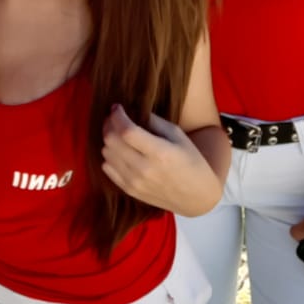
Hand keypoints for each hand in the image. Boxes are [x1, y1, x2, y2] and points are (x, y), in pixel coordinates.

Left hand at [101, 105, 219, 213]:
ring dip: (109, 140)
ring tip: (118, 134)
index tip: (117, 107)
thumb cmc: (191, 161)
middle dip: (109, 124)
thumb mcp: (179, 136)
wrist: (196, 197)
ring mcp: (134, 182)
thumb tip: (133, 110)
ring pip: (106, 154)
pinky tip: (119, 151)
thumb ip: (155, 121)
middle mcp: (144, 169)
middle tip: (114, 118)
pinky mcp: (130, 190)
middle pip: (111, 141)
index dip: (117, 116)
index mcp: (160, 153)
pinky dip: (109, 156)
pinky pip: (107, 169)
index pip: (127, 131)